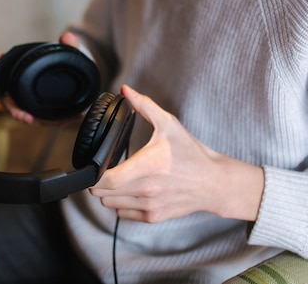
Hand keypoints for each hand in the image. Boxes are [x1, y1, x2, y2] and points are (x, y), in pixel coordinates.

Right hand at [0, 32, 80, 124]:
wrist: (81, 87)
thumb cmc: (67, 69)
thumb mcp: (71, 55)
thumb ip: (70, 45)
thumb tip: (68, 37)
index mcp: (21, 65)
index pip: (1, 62)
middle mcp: (19, 84)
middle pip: (6, 96)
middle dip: (10, 105)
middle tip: (18, 112)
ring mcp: (28, 100)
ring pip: (20, 110)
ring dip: (23, 116)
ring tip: (30, 119)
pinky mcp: (40, 111)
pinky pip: (42, 119)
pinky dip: (52, 122)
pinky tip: (65, 120)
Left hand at [89, 85, 263, 222]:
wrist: (214, 182)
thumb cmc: (191, 153)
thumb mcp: (169, 124)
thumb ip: (144, 105)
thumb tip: (125, 90)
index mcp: (147, 166)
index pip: (106, 180)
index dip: (93, 173)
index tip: (94, 163)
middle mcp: (146, 189)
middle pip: (101, 193)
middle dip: (97, 181)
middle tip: (104, 168)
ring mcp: (149, 206)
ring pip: (109, 204)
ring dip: (108, 193)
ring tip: (118, 178)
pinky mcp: (152, 216)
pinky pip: (122, 213)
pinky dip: (120, 203)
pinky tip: (130, 190)